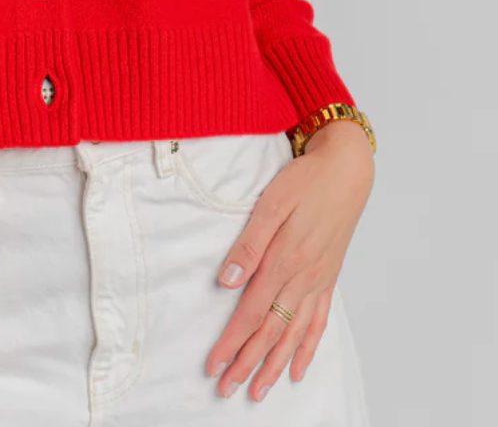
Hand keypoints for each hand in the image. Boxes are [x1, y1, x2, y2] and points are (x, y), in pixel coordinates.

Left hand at [204, 119, 374, 400]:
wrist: (347, 170)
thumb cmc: (305, 180)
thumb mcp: (271, 202)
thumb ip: (249, 243)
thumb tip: (227, 280)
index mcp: (284, 260)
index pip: (252, 313)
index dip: (232, 342)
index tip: (214, 366)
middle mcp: (303, 278)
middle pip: (271, 331)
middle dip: (248, 364)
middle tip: (227, 390)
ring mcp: (319, 280)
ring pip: (295, 334)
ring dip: (275, 365)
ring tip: (259, 391)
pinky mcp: (329, 277)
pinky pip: (319, 322)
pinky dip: (308, 348)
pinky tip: (298, 368)